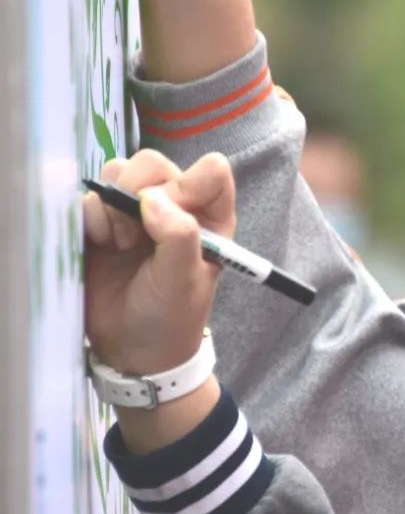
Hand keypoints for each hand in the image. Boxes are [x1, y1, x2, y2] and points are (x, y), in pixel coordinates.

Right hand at [84, 150, 235, 377]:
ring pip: (117, 172)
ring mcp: (133, 211)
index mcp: (208, 214)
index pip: (209, 170)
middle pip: (152, 163)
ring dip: (111, 204)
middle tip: (134, 236)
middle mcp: (172, 204)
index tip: (170, 218)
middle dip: (137, 192)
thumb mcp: (183, 279)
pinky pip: (88, 196)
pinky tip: (99, 244)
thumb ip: (178, 235)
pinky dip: (89, 215)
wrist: (131, 350)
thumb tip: (152, 200)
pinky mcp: (100, 222)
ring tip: (118, 243)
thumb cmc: (170, 315)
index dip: (187, 186)